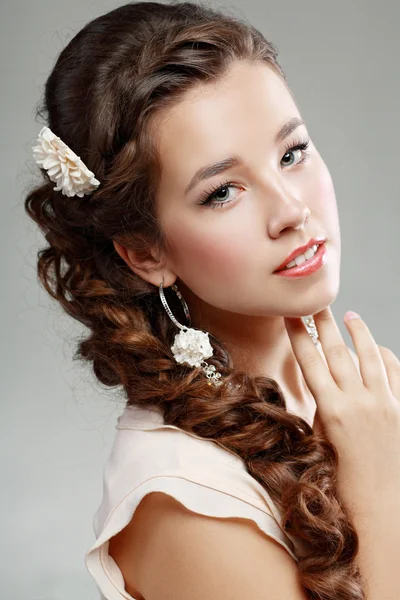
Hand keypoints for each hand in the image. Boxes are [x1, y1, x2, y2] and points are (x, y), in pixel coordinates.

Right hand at [284, 307, 399, 518]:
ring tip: (350, 315)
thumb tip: (323, 383)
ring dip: (359, 332)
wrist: (383, 506)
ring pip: (369, 356)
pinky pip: (394, 372)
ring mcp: (384, 403)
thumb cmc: (344, 480)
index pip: (310, 362)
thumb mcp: (322, 442)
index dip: (299, 336)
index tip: (290, 316)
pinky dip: (386, 356)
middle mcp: (358, 402)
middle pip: (336, 352)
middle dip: (324, 324)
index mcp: (332, 411)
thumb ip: (322, 408)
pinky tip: (378, 347)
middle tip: (316, 302)